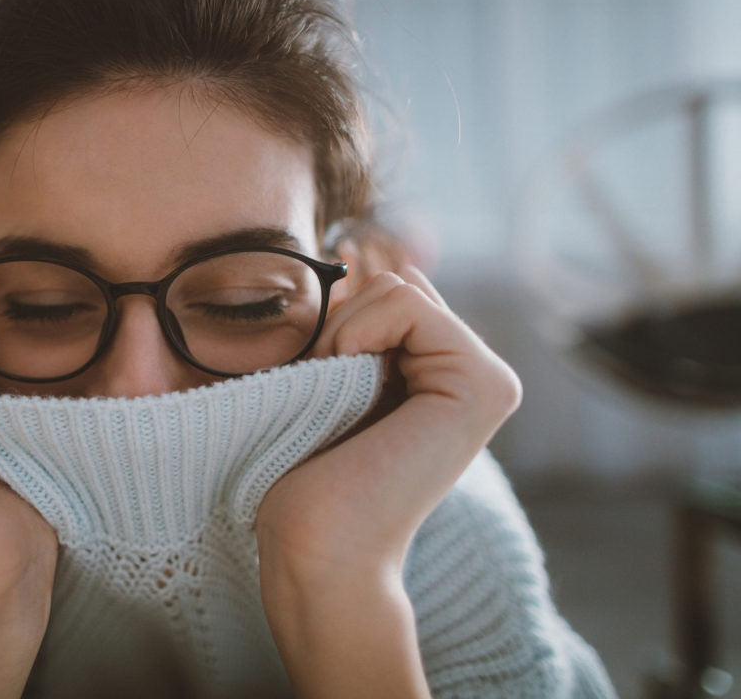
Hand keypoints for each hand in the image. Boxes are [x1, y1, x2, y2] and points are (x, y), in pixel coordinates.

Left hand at [255, 267, 520, 696]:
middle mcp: (479, 372)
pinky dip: (355, 336)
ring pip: (397, 286)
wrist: (314, 547)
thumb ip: (365, 318)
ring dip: (341, 335)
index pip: (391, 287)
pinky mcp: (486, 385)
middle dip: (340, 324)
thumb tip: (372, 248)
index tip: (322, 380)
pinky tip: (350, 389)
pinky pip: (406, 302)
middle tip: (326, 395)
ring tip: (337, 401)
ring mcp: (490, 378)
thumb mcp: (332, 375)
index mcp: (446, 371)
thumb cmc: (305, 471)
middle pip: (394, 280)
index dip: (339, 318)